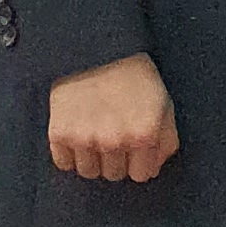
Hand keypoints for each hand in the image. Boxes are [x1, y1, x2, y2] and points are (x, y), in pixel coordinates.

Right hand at [48, 54, 178, 182]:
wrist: (97, 51)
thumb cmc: (134, 78)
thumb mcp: (164, 105)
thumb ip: (166, 141)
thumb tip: (153, 168)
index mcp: (144, 135)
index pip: (142, 175)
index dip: (140, 162)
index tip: (134, 148)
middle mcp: (114, 141)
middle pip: (115, 175)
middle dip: (117, 159)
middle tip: (113, 134)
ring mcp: (85, 138)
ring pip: (89, 172)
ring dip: (93, 158)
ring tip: (95, 133)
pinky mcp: (59, 133)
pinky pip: (64, 163)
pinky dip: (69, 154)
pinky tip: (77, 134)